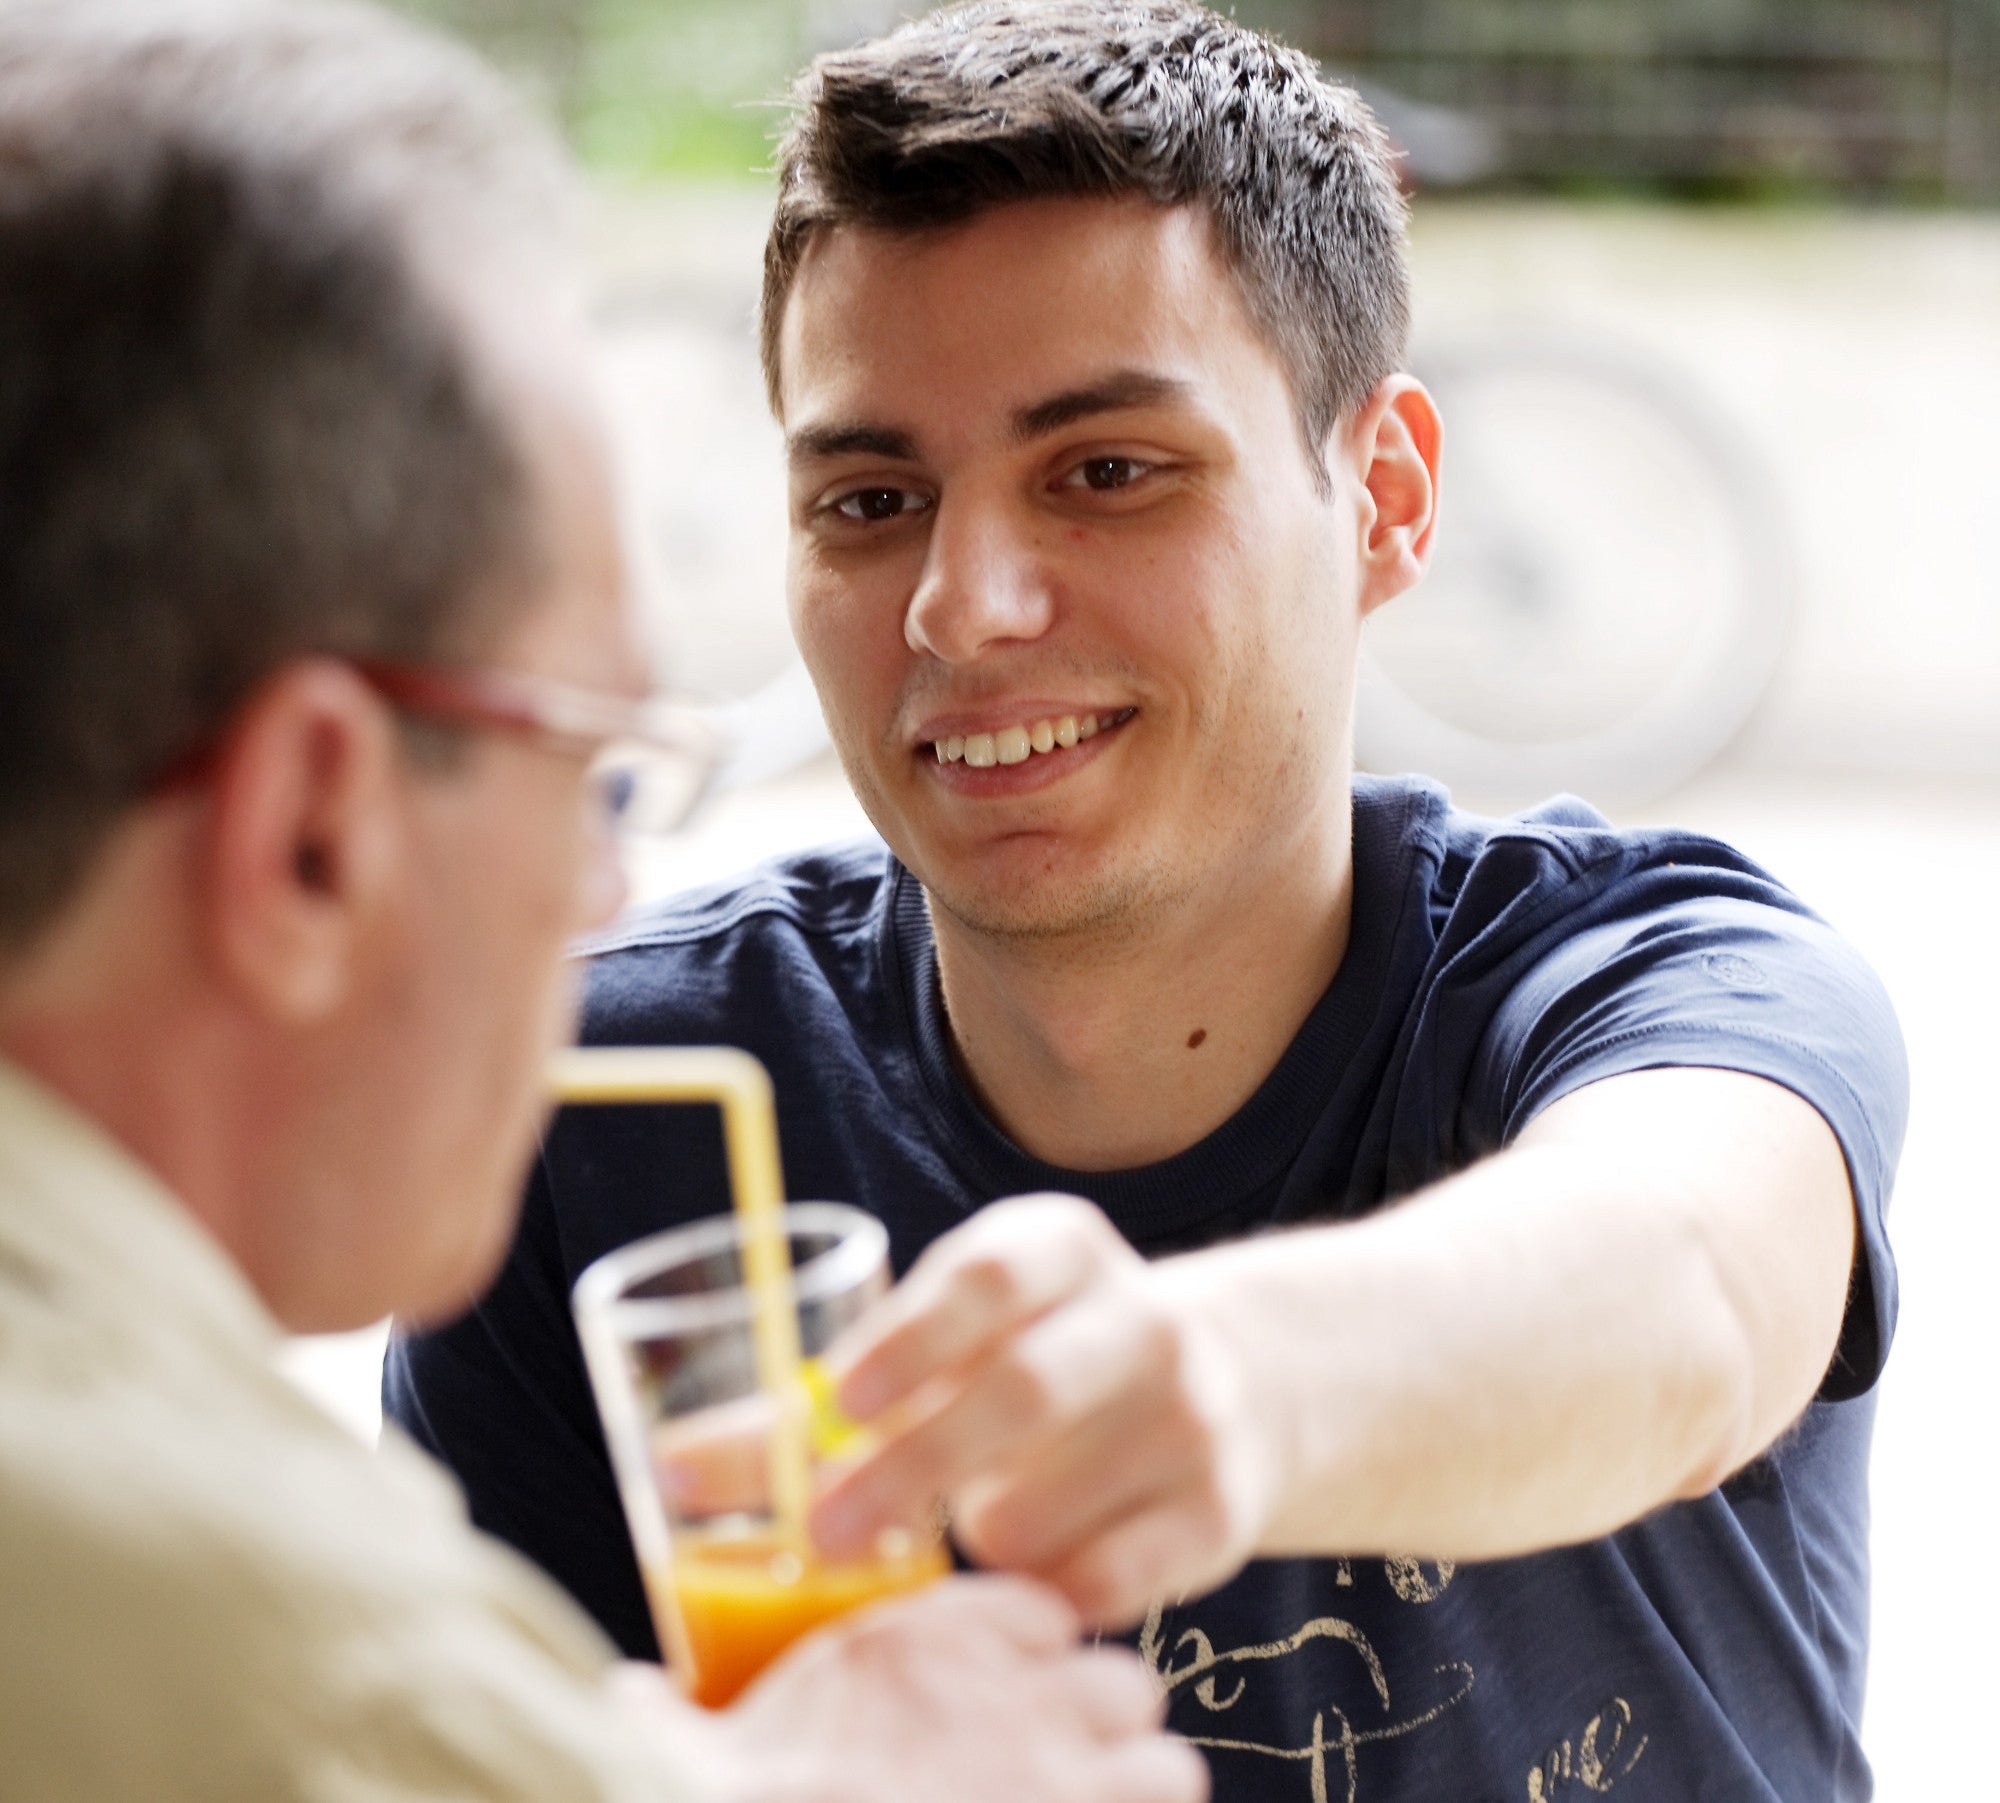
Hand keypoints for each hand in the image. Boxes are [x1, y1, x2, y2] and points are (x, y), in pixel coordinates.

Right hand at [612, 1575, 1207, 1802]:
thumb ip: (700, 1698)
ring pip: (1160, 1760)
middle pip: (1113, 1683)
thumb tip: (637, 1699)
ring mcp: (1051, 1771)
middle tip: (1053, 1781)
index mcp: (918, 1644)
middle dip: (1093, 1732)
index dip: (1028, 1667)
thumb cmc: (718, 1788)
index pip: (1034, 1616)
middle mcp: (1001, 1693)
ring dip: (1132, 1791)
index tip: (1004, 1706)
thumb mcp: (708, 1725)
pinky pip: (1163, 1796)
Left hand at [808, 1194, 1279, 1629]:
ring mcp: (1193, 1413)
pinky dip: (1043, 1593)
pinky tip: (1021, 1582)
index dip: (912, 1338)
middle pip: (1024, 1390)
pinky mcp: (1221, 1509)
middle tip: (828, 1533)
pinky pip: (1110, 1578)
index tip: (839, 1402)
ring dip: (979, 1535)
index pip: (987, 1276)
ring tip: (965, 1533)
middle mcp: (1142, 1316)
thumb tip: (668, 1471)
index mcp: (1060, 1248)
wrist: (1230, 1390)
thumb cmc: (1030, 1365)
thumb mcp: (947, 1349)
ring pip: (1055, 1499)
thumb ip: (810, 1410)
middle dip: (915, 1468)